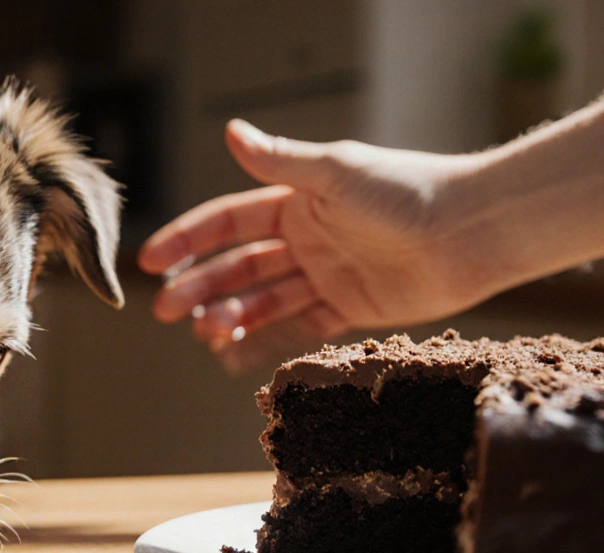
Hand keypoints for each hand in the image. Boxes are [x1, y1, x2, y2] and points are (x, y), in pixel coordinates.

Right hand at [138, 120, 485, 347]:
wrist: (471, 233)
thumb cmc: (406, 191)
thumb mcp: (334, 172)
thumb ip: (278, 161)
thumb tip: (230, 130)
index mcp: (297, 203)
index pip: (228, 223)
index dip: (188, 240)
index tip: (153, 260)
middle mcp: (307, 239)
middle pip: (238, 267)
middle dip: (199, 286)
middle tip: (166, 310)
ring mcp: (326, 276)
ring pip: (263, 300)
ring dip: (229, 315)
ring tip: (203, 333)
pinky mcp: (351, 309)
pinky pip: (299, 327)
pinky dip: (267, 339)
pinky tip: (236, 351)